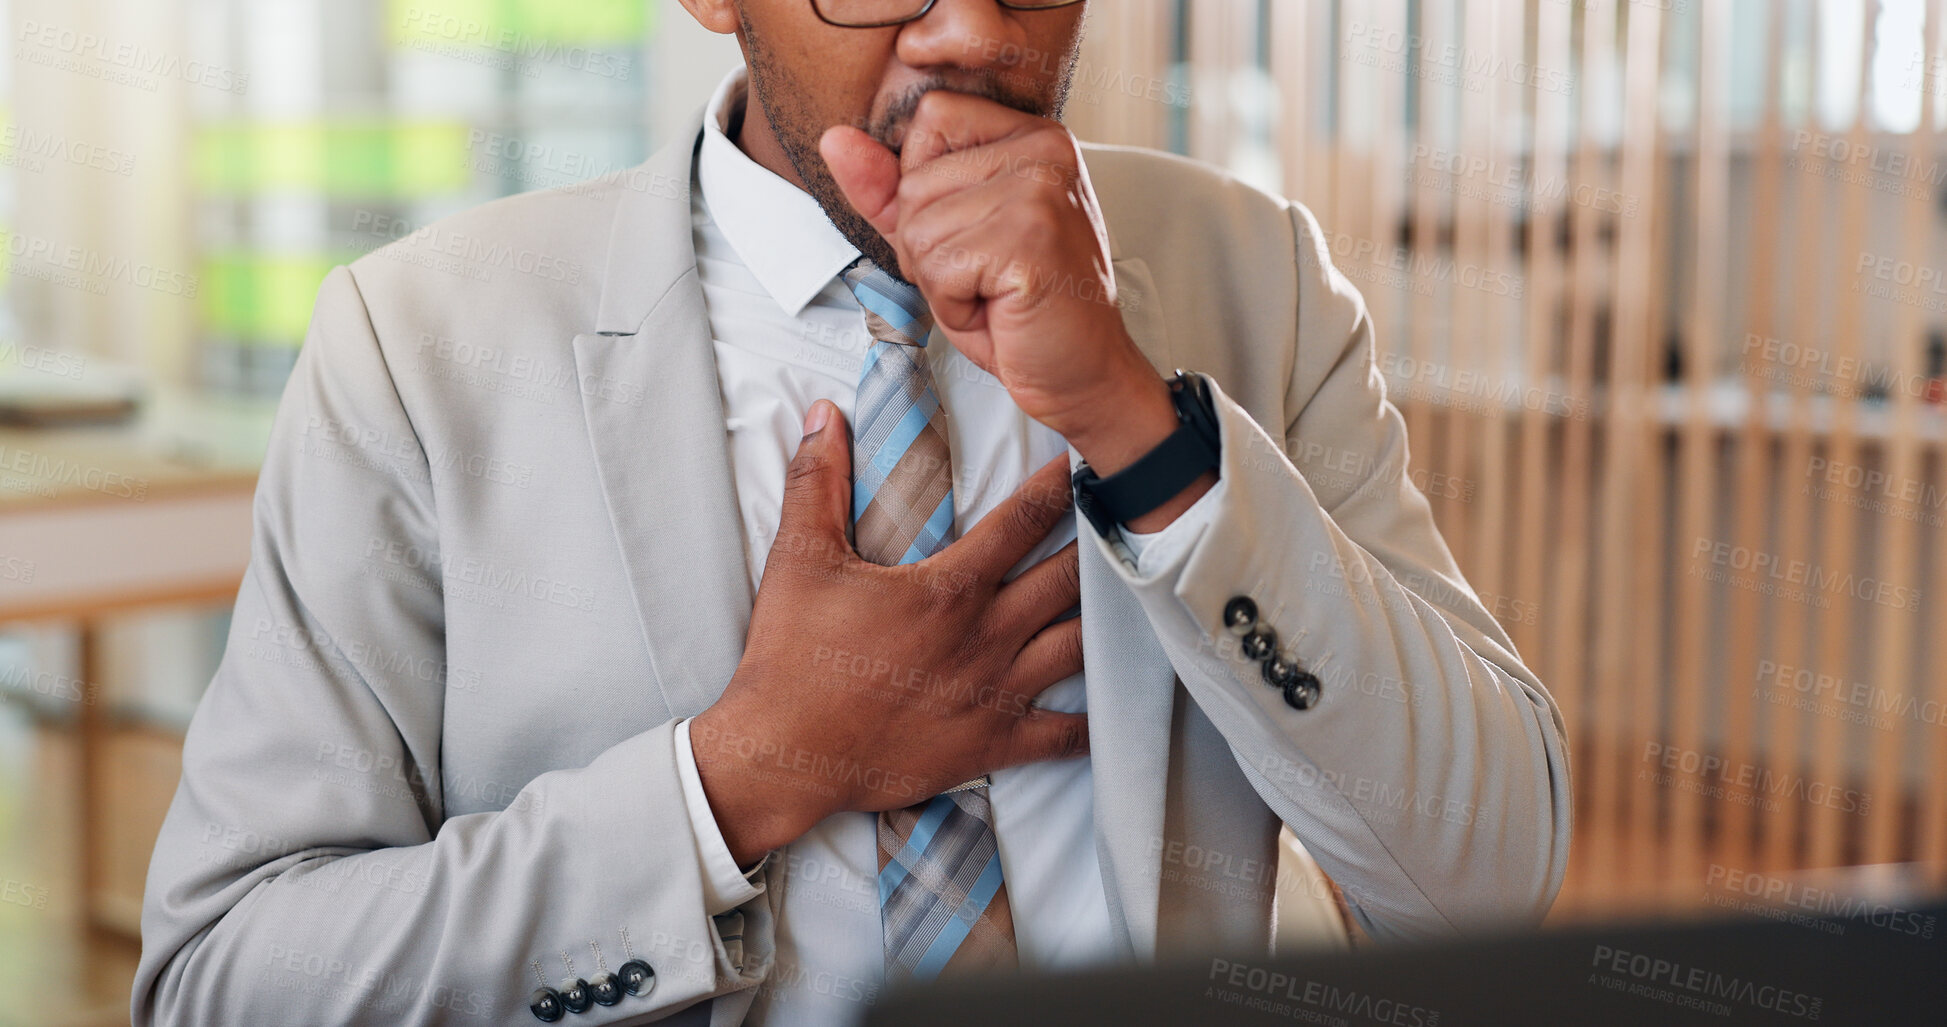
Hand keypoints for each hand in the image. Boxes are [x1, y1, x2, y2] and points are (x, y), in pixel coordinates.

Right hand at [690, 401, 1088, 866]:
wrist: (785, 754)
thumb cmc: (792, 658)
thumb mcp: (800, 560)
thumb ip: (818, 482)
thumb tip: (824, 415)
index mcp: (950, 588)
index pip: (1023, 521)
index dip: (1062, 487)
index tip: (1090, 463)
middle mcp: (987, 635)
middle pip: (1068, 579)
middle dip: (1102, 547)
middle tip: (1134, 522)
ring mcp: (996, 692)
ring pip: (1079, 648)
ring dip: (1108, 622)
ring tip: (1139, 599)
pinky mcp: (994, 743)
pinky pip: (1063, 736)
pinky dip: (1095, 722)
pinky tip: (1117, 704)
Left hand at [819, 90, 1166, 454]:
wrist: (1082, 372)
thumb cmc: (1023, 308)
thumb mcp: (946, 238)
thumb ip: (891, 188)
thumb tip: (836, 140)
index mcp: (1031, 135)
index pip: (931, 117)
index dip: (924, 184)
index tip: (972, 228)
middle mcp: (1044, 149)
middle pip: (916, 181)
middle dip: (929, 246)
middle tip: (987, 274)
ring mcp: (1040, 191)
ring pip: (920, 229)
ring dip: (941, 281)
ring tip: (994, 292)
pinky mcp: (1030, 239)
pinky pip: (940, 267)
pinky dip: (955, 305)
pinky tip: (1000, 307)